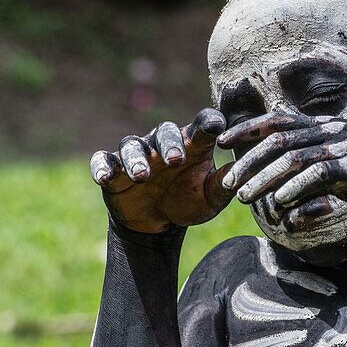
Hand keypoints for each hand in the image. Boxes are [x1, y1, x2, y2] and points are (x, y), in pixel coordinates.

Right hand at [90, 109, 231, 233]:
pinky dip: (101, 167)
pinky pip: (103, 161)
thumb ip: (225, 184)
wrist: (157, 224)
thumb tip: (245, 172)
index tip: (216, 126)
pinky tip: (104, 178)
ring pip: (133, 145)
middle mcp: (163, 144)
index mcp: (192, 145)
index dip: (209, 122)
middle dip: (170, 144)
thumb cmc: (188, 204)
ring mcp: (137, 155)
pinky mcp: (114, 169)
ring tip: (142, 176)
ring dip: (136, 158)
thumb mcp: (211, 198)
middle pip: (165, 132)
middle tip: (177, 161)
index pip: (202, 124)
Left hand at [218, 112, 346, 214]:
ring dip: (265, 177)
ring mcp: (345, 147)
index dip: (248, 127)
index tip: (222, 139)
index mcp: (327, 126)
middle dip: (249, 160)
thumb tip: (284, 187)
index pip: (280, 120)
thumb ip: (314, 168)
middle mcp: (332, 131)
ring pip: (294, 158)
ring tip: (244, 196)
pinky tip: (279, 201)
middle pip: (280, 140)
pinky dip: (297, 187)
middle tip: (228, 181)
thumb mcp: (342, 167)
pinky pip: (320, 175)